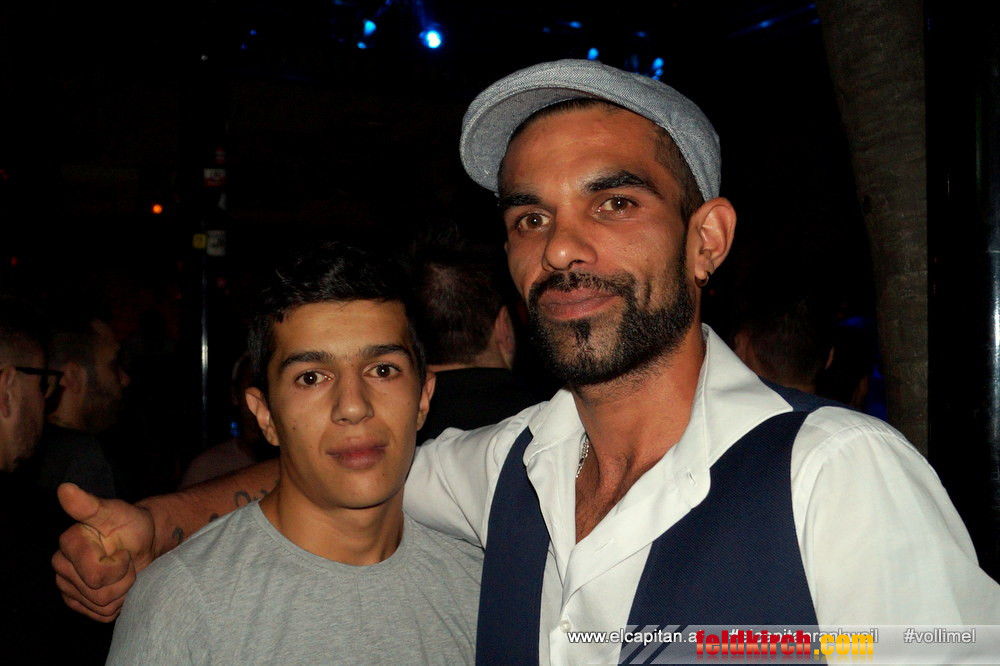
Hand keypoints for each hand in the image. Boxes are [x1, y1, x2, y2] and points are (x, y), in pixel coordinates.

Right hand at [52, 483, 155, 621]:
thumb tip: (65, 489)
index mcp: (69, 543)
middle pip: (99, 592)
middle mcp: (61, 565)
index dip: (120, 565)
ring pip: (101, 605)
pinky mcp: (76, 602)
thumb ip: (91, 505)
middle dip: (123, 579)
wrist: (142, 543)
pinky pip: (100, 615)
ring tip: (124, 572)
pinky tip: (119, 586)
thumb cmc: (131, 525)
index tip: (123, 551)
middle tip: (127, 562)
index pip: (96, 576)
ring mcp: (67, 586)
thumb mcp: (117, 513)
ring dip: (122, 591)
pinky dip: (117, 604)